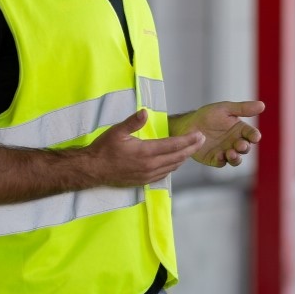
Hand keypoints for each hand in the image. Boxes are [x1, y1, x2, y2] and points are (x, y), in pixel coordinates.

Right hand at [85, 110, 204, 185]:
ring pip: (172, 167)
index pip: (173, 146)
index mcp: (145, 152)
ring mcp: (147, 175)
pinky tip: (176, 161)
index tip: (199, 135)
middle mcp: (149, 165)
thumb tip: (144, 112)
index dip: (188, 140)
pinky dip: (173, 166)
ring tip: (192, 149)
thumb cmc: (104, 149)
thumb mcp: (117, 131)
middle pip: (177, 157)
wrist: (92, 170)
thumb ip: (133, 122)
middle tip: (202, 140)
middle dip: (191, 148)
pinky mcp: (143, 181)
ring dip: (183, 158)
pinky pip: (164, 174)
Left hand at [175, 101, 264, 167]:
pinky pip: (221, 162)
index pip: (251, 134)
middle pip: (245, 148)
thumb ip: (243, 108)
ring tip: (231, 153)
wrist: (189, 124)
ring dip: (236, 158)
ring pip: (235, 159)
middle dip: (244, 147)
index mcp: (239, 129)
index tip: (255, 137)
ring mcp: (225, 151)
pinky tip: (219, 155)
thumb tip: (262, 105)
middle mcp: (234, 142)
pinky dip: (221, 160)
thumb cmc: (208, 115)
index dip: (254, 136)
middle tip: (240, 145)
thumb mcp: (226, 109)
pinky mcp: (214, 159)